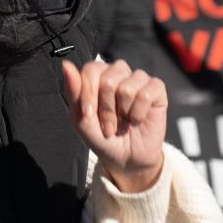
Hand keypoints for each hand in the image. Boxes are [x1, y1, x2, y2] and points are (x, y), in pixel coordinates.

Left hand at [62, 59, 166, 192]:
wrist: (125, 158)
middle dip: (106, 109)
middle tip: (108, 125)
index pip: (90, 70)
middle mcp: (118, 72)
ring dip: (123, 113)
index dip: (88, 94)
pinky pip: (146, 94)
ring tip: (123, 123)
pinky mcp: (156, 89)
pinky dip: (138, 113)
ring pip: (127, 88)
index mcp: (98, 75)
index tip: (87, 115)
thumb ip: (74, 91)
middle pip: (108, 79)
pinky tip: (137, 120)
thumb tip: (66, 64)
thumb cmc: (101, 136)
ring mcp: (138, 79)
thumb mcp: (81, 118)